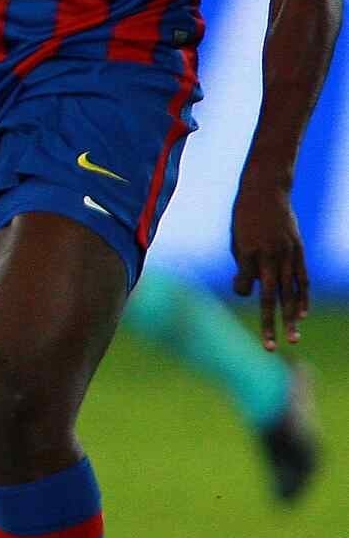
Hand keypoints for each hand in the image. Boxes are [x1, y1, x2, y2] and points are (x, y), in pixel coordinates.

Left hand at [230, 167, 310, 349]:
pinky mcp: (298, 251)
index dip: (241, 288)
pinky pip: (302, 280)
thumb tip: (248, 290)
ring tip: (292, 338)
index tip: (239, 283)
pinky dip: (302, 298)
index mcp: (248, 253)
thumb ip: (243, 266)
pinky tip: (302, 315)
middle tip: (269, 347)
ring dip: (291, 318)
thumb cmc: (243, 217)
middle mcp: (270, 256)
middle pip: (270, 298)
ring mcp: (287, 254)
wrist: (266, 191)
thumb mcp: (236, 240)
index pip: (245, 286)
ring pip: (290, 293)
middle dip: (269, 324)